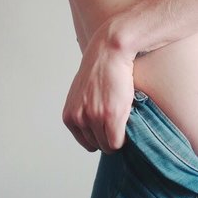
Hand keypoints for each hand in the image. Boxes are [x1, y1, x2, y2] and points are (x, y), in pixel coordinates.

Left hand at [62, 23, 134, 153]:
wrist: (109, 52)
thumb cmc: (100, 70)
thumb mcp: (82, 93)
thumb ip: (82, 112)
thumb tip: (93, 131)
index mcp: (69, 116)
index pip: (86, 142)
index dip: (101, 136)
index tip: (109, 125)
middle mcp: (79, 118)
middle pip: (97, 145)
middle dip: (109, 136)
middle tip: (118, 119)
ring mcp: (94, 118)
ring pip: (108, 145)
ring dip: (118, 136)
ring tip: (122, 117)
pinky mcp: (110, 116)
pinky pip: (117, 142)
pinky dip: (125, 137)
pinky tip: (128, 120)